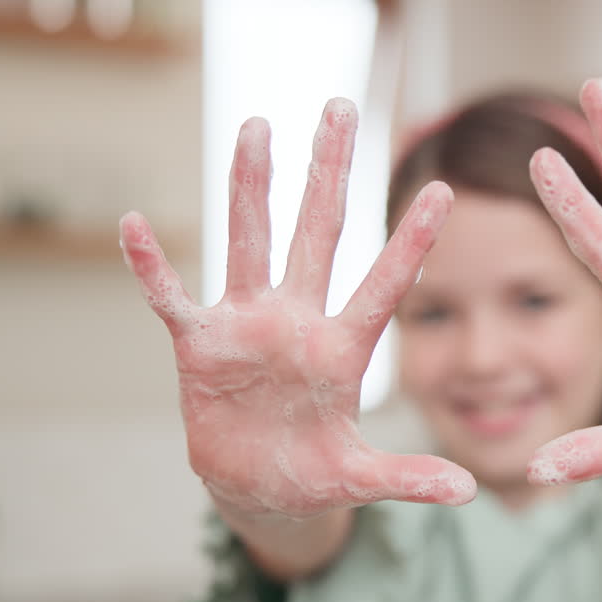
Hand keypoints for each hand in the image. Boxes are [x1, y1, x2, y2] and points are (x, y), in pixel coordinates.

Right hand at [120, 100, 475, 518]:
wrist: (258, 487)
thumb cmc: (315, 474)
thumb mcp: (361, 479)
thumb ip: (407, 478)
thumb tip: (466, 492)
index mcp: (343, 350)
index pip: (384, 285)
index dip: (411, 243)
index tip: (444, 191)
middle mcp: (298, 321)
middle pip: (317, 234)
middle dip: (328, 173)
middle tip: (340, 108)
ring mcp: (248, 326)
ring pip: (250, 242)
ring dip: (251, 186)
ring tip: (257, 125)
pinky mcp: (201, 345)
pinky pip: (172, 300)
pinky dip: (153, 268)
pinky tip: (135, 225)